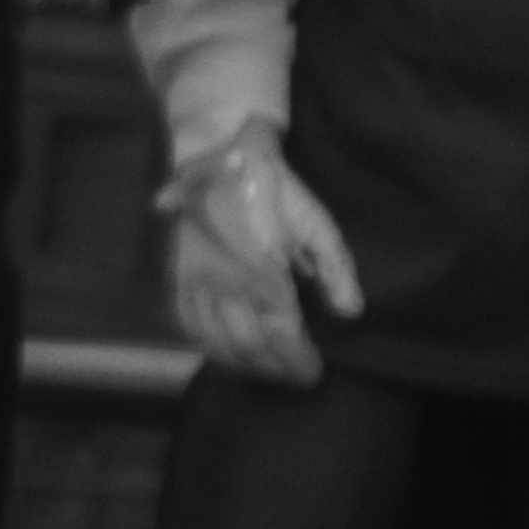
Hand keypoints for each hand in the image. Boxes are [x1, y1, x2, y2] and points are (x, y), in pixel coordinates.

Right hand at [159, 123, 359, 386]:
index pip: (281, 335)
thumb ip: (335, 268)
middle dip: (274, 370)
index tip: (313, 374)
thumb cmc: (276, 187)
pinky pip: (188, 325)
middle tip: (295, 377)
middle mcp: (224, 283)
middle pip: (247, 346)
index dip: (297, 362)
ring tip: (267, 370)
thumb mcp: (316, 220)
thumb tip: (351, 314)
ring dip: (243, 365)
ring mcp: (196, 281)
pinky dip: (208, 347)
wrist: (220, 152)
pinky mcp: (178, 276)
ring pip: (215, 341)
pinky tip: (226, 354)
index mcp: (262, 272)